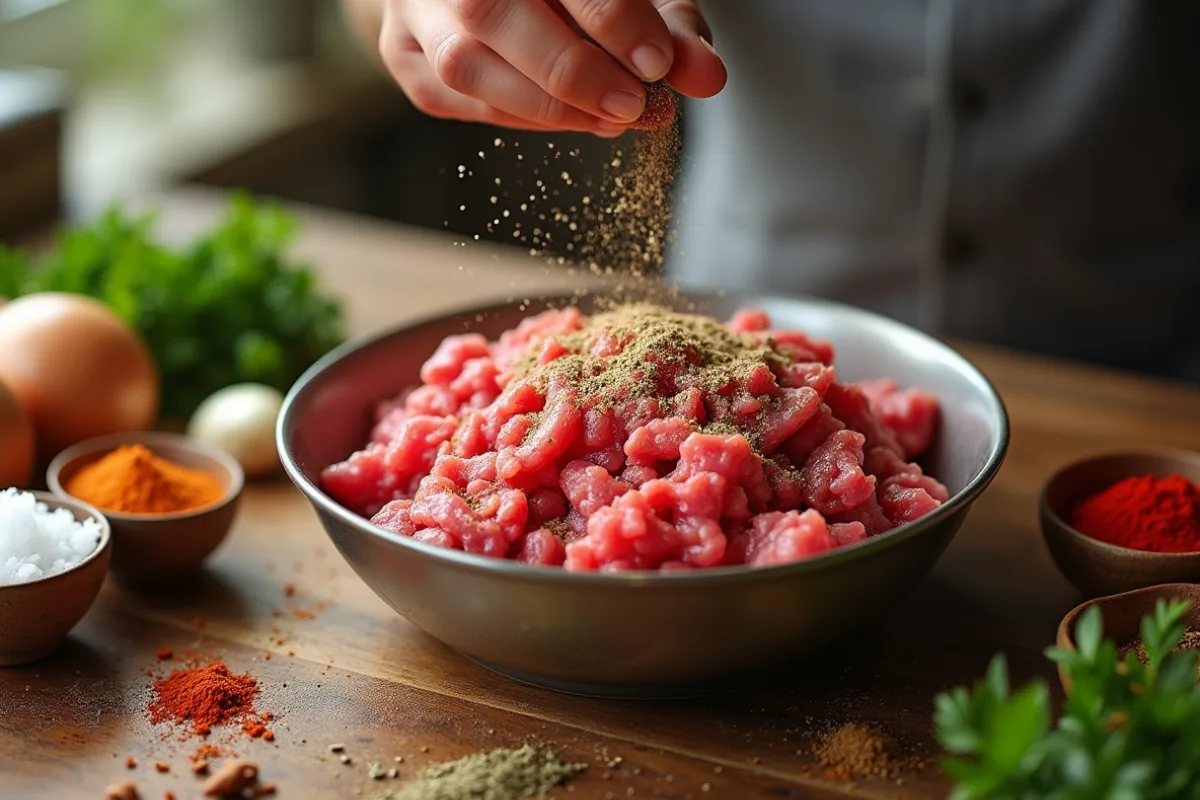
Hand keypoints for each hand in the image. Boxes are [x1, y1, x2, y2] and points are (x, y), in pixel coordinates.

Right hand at [375, 0, 726, 135]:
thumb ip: (669, 27)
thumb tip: (708, 79)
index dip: (608, 16)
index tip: (657, 62)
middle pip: (488, 12)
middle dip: (570, 70)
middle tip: (633, 105)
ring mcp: (414, 7)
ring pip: (461, 63)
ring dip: (545, 105)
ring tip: (612, 117)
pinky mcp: (402, 54)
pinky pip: (452, 99)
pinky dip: (521, 115)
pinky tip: (570, 116)